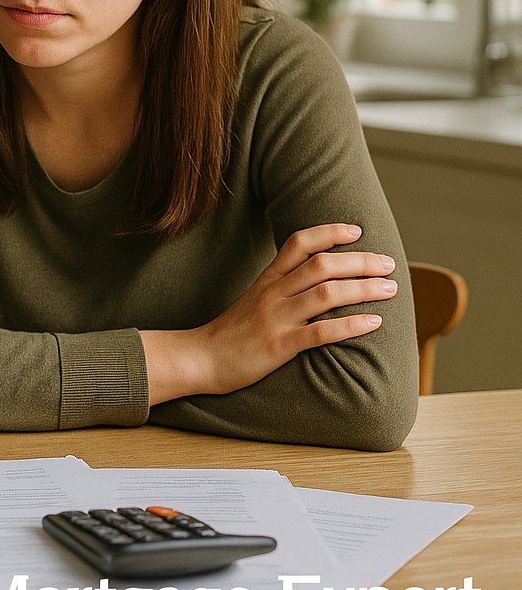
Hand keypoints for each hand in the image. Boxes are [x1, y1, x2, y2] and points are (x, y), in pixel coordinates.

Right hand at [142, 224, 396, 402]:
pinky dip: (351, 325)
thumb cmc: (232, 332)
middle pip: (322, 265)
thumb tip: (317, 280)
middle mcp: (273, 293)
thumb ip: (281, 287)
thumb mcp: (253, 299)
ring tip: (390, 289)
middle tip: (389, 264)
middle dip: (361, 261)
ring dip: (364, 288)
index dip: (329, 232)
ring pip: (326, 294)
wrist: (200, 358)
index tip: (356, 231)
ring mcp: (276, 318)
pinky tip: (373, 323)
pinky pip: (321, 333)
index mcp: (267, 280)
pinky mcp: (279, 345)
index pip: (299, 243)